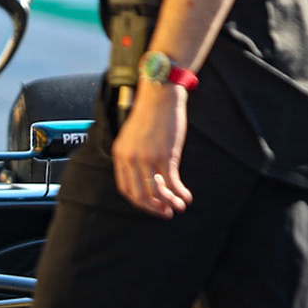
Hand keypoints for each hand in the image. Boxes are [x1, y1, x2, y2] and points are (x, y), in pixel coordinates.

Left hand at [111, 81, 192, 217]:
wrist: (160, 94)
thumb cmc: (150, 113)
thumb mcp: (133, 136)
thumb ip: (135, 156)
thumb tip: (148, 177)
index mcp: (120, 155)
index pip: (125, 188)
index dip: (138, 202)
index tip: (150, 207)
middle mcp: (131, 159)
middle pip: (139, 195)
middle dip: (153, 208)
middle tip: (165, 213)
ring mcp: (147, 158)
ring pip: (156, 192)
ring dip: (169, 203)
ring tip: (179, 207)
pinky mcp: (165, 155)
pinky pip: (172, 182)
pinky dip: (180, 193)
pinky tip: (187, 196)